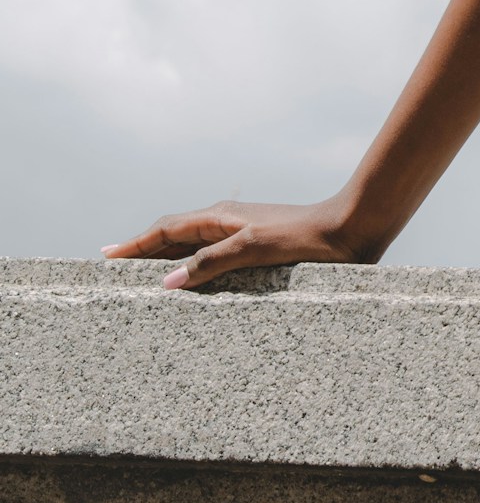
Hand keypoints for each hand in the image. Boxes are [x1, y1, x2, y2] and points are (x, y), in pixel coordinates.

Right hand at [103, 198, 375, 290]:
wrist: (351, 229)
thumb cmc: (304, 238)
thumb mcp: (255, 248)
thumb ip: (211, 263)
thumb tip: (167, 282)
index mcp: (220, 217)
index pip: (166, 229)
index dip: (135, 244)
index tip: (105, 255)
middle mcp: (227, 222)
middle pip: (175, 236)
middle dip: (144, 251)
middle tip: (115, 270)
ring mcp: (242, 234)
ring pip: (194, 246)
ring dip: (168, 260)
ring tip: (144, 278)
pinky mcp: (259, 248)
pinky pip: (214, 257)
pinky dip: (194, 268)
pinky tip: (195, 285)